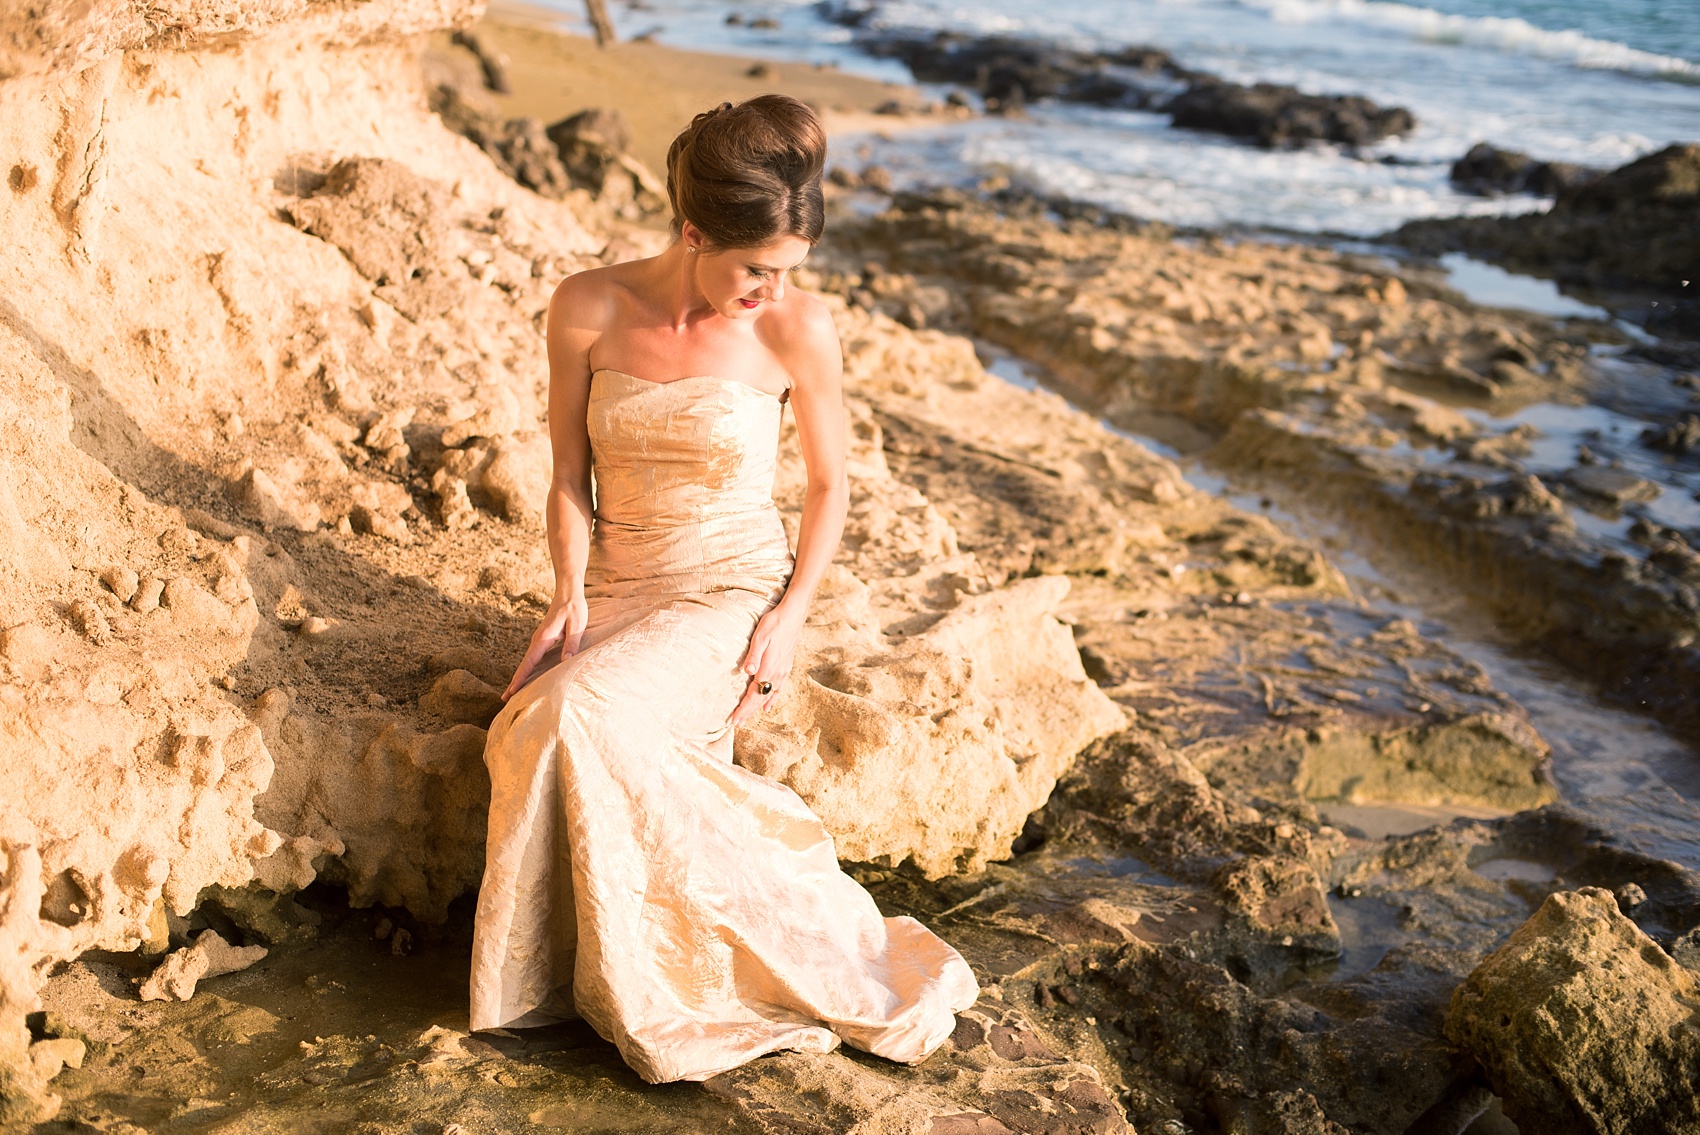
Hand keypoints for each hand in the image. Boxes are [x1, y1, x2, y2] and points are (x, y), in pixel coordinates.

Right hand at [503, 593, 588, 699]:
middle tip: (504, 699)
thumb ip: (572, 642)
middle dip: (514, 682)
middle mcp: (537, 639)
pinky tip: (527, 677)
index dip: (521, 677)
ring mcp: (539, 639)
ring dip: (520, 677)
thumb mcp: (577, 624)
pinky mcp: (543, 639)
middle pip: (524, 665)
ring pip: (527, 662)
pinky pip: (533, 657)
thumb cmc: (574, 607)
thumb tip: (565, 661)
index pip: (530, 662)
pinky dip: (527, 669)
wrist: (568, 592)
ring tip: (513, 693)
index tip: (512, 690)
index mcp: (544, 637)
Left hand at [728, 601, 803, 726]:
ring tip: (747, 718)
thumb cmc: (774, 623)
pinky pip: (778, 689)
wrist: (793, 615)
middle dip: (748, 713)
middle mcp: (776, 675)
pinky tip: (768, 706)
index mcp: (768, 669)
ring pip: (768, 696)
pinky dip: (771, 700)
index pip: (753, 696)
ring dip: (757, 708)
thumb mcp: (760, 636)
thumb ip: (753, 655)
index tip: (734, 721)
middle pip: (760, 700)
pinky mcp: (786, 667)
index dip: (743, 709)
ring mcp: (783, 672)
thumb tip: (747, 672)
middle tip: (736, 724)